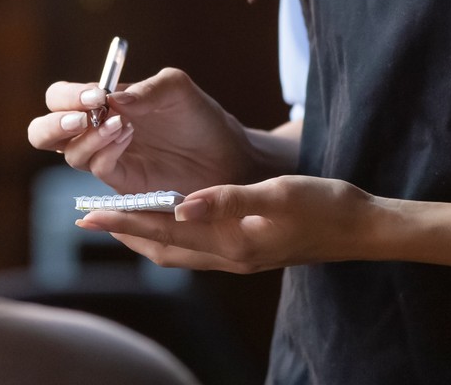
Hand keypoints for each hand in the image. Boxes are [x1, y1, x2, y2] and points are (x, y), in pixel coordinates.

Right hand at [26, 67, 258, 194]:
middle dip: (53, 125)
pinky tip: (128, 138)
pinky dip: (105, 154)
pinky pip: (97, 170)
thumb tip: (111, 98)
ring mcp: (107, 159)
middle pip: (44, 132)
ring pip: (68, 154)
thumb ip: (146, 88)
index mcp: (102, 103)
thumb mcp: (178, 89)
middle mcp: (96, 131)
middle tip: (82, 118)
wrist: (230, 158)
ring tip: (123, 126)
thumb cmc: (201, 118)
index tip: (95, 95)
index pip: (59, 97)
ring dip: (88, 138)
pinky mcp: (122, 184)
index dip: (67, 96)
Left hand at [75, 175, 384, 273]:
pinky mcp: (248, 248)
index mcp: (232, 243)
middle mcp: (230, 256)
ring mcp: (239, 255)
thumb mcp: (278, 194)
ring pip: (178, 249)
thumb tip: (180, 204)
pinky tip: (167, 213)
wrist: (362, 228)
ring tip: (116, 215)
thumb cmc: (325, 205)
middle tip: (88, 216)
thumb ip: (229, 200)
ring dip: (145, 233)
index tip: (89, 214)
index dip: (125, 222)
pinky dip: (171, 231)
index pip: (165, 233)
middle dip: (125, 231)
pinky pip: (196, 245)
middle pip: (163, 248)